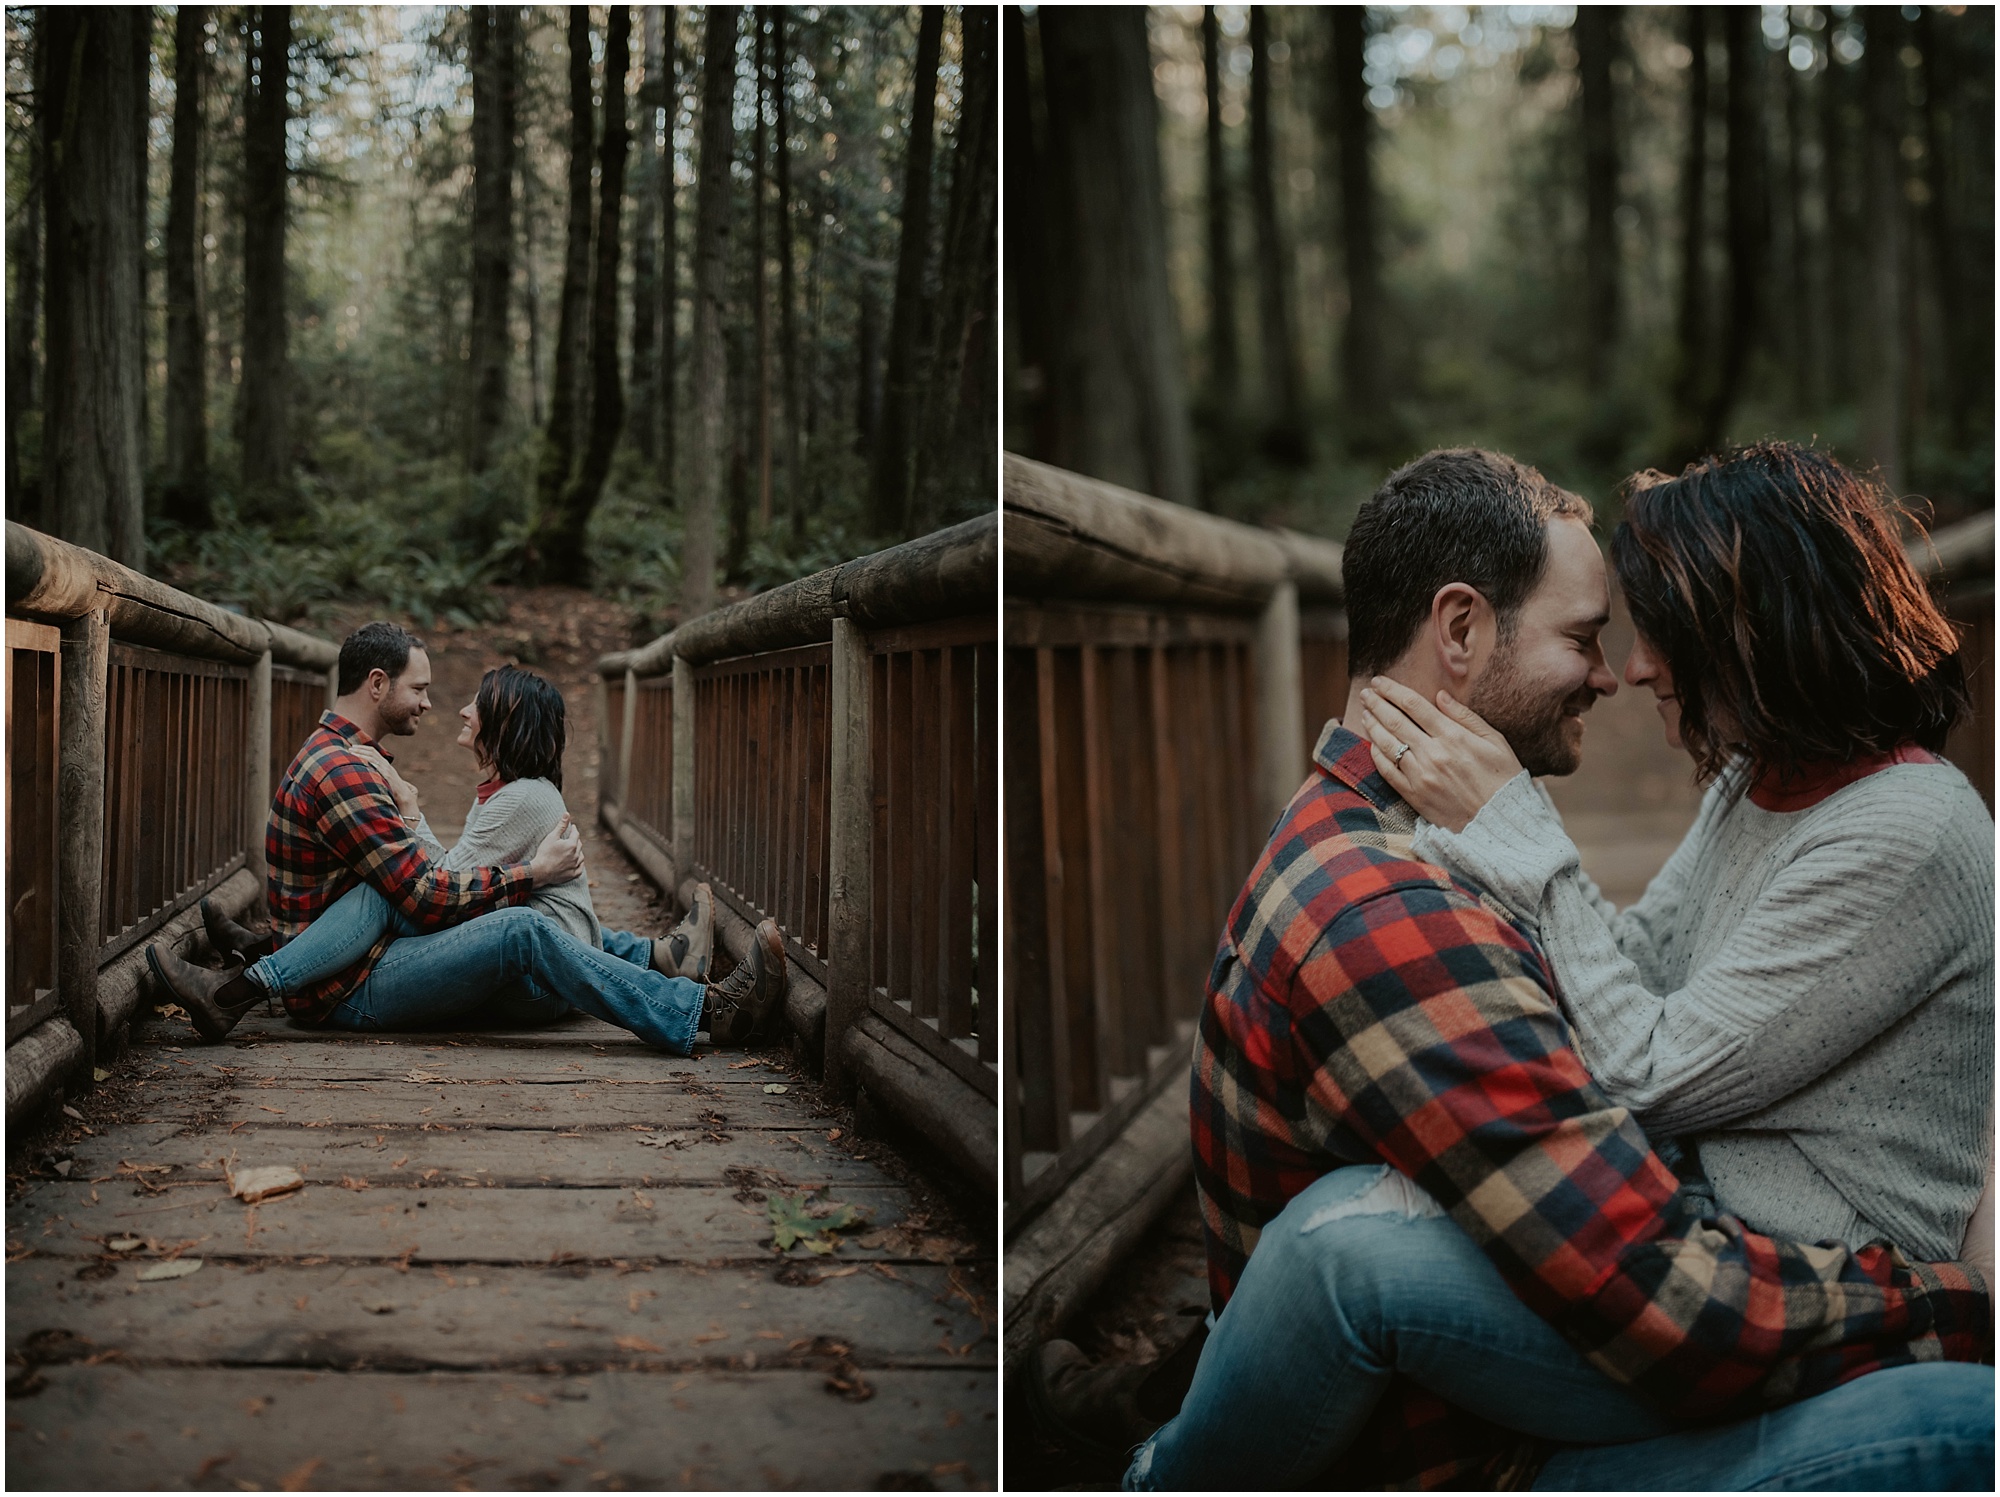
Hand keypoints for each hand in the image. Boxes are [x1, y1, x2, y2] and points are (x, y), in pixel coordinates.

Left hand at [353, 745, 419, 821]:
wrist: (404, 797)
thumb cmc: (393, 790)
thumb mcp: (386, 779)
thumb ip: (378, 774)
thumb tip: (367, 774)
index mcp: (386, 765)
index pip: (374, 752)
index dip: (363, 748)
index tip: (353, 748)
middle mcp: (386, 765)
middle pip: (372, 752)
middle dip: (360, 749)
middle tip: (350, 748)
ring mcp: (386, 769)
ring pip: (372, 757)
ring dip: (360, 753)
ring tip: (350, 752)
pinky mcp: (386, 775)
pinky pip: (375, 765)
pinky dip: (366, 761)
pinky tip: (358, 760)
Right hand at [528, 813, 583, 887]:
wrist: (540, 871)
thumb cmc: (545, 853)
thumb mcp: (552, 837)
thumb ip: (561, 825)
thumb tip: (567, 813)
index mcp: (572, 845)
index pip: (576, 834)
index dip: (574, 830)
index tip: (573, 827)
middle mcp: (576, 855)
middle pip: (579, 845)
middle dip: (576, 840)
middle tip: (573, 837)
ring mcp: (575, 866)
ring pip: (581, 857)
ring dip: (579, 852)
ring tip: (576, 850)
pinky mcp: (573, 874)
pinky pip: (580, 868)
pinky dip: (579, 864)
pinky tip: (578, 862)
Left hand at [1356, 675, 1523, 832]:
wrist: (1500, 822)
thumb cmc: (1503, 778)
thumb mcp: (1495, 741)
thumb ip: (1465, 716)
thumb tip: (1440, 695)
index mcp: (1453, 737)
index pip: (1414, 705)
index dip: (1393, 690)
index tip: (1380, 681)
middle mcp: (1433, 754)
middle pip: (1395, 721)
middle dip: (1377, 703)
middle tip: (1366, 693)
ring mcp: (1421, 776)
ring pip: (1387, 744)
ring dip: (1373, 726)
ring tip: (1366, 713)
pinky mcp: (1414, 795)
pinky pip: (1387, 771)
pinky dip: (1377, 755)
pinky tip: (1373, 744)